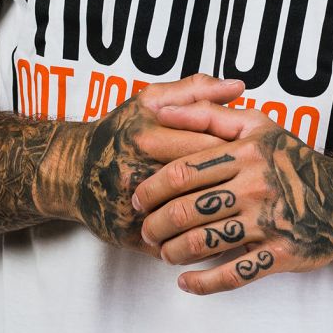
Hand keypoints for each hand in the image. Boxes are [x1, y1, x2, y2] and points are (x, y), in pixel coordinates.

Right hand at [35, 75, 244, 255]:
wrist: (72, 171)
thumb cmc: (116, 132)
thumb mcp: (148, 101)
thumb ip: (194, 91)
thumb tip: (240, 87)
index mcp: (149, 139)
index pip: (210, 147)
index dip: (241, 151)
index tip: (257, 154)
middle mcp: (141, 174)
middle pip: (207, 185)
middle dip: (238, 187)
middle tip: (260, 187)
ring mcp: (135, 210)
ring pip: (195, 222)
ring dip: (226, 221)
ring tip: (248, 212)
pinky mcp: (131, 236)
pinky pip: (178, 246)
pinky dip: (203, 244)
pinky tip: (222, 235)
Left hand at [134, 102, 332, 291]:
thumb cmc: (292, 159)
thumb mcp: (256, 125)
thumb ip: (208, 114)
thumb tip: (161, 112)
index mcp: (243, 153)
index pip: (181, 172)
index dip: (151, 189)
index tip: (138, 199)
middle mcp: (254, 186)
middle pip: (186, 209)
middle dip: (155, 224)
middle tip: (145, 230)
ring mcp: (268, 222)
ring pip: (204, 243)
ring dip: (172, 252)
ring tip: (162, 253)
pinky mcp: (282, 254)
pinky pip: (234, 274)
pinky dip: (203, 283)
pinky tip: (185, 282)